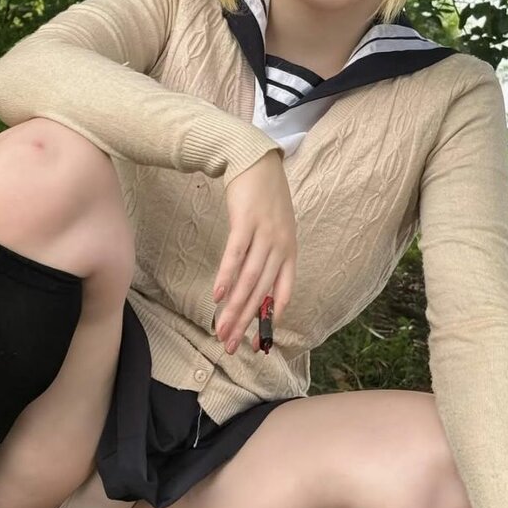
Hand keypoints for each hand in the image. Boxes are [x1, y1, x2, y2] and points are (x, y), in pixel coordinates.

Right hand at [214, 149, 295, 354]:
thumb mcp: (276, 228)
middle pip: (261, 292)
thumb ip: (269, 256)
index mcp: (290, 251)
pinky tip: (218, 296)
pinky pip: (236, 255)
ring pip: (249, 279)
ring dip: (233, 308)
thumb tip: (253, 286)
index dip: (268, 319)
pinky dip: (227, 277)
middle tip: (231, 346)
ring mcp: (264, 234)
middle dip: (245, 323)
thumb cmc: (264, 198)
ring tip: (221, 330)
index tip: (257, 342)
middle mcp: (280, 246)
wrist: (256, 160)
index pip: (282, 294)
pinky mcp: (246, 222)